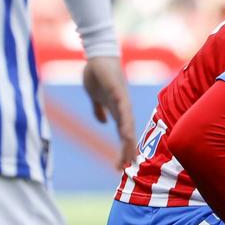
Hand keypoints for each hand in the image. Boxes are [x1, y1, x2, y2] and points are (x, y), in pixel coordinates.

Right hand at [83, 54, 139, 169]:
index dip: (123, 150)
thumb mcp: (96, 97)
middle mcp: (123, 108)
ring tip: (129, 155)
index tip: (121, 166)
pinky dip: (125, 121)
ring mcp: (122, 100)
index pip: (123, 135)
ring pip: (128, 124)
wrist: (98, 56)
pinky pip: (122, 108)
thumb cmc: (98, 75)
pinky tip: (126, 131)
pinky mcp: (117, 91)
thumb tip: (102, 121)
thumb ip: (99, 109)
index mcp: (117, 111)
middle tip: (124, 168)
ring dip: (128, 140)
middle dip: (126, 151)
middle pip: (127, 134)